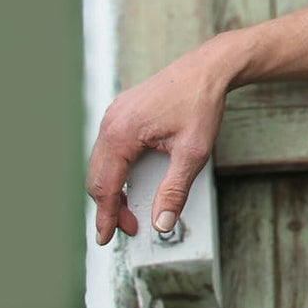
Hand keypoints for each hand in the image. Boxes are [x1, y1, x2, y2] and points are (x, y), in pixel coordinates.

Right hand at [87, 43, 232, 244]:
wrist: (208, 68)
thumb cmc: (201, 104)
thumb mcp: (193, 153)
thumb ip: (174, 190)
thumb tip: (162, 223)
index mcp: (121, 133)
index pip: (106, 187)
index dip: (106, 217)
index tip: (105, 238)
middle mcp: (111, 122)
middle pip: (98, 177)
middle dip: (111, 205)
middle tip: (128, 226)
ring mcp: (114, 115)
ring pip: (101, 163)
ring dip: (113, 187)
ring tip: (132, 207)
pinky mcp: (122, 112)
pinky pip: (110, 148)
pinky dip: (116, 168)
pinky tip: (131, 180)